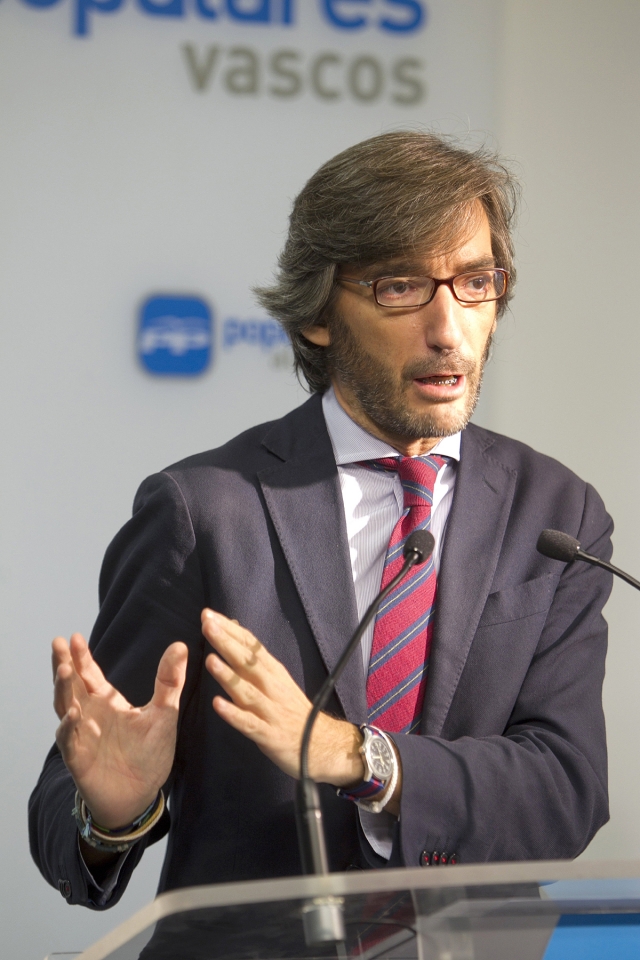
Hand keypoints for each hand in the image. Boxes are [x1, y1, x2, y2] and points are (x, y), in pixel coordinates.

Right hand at [53, 633, 187, 829]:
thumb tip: (180, 645)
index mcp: (106, 703)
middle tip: (58, 643)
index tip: (75, 636)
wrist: (142, 795)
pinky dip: (69, 727)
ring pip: (65, 708)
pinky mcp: (80, 759)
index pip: (89, 675)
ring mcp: (82, 736)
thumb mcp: (164, 713)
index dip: (82, 657)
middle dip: (64, 664)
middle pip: (71, 685)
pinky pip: (70, 741)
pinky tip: (72, 713)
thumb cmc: (149, 754)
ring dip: (63, 689)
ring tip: (64, 670)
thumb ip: (169, 680)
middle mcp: (90, 716)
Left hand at [202, 610, 364, 786]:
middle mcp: (271, 686)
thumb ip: (254, 657)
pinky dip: (234, 714)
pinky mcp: (268, 734)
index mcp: (272, 671)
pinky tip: (218, 705)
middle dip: (227, 643)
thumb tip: (233, 627)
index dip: (230, 629)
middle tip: (207, 625)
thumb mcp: (276, 677)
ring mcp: (270, 710)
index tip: (208, 614)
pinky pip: (249, 723)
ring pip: (247, 690)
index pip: (250, 645)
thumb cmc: (291, 708)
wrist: (321, 743)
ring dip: (228, 676)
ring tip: (210, 660)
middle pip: (247, 662)